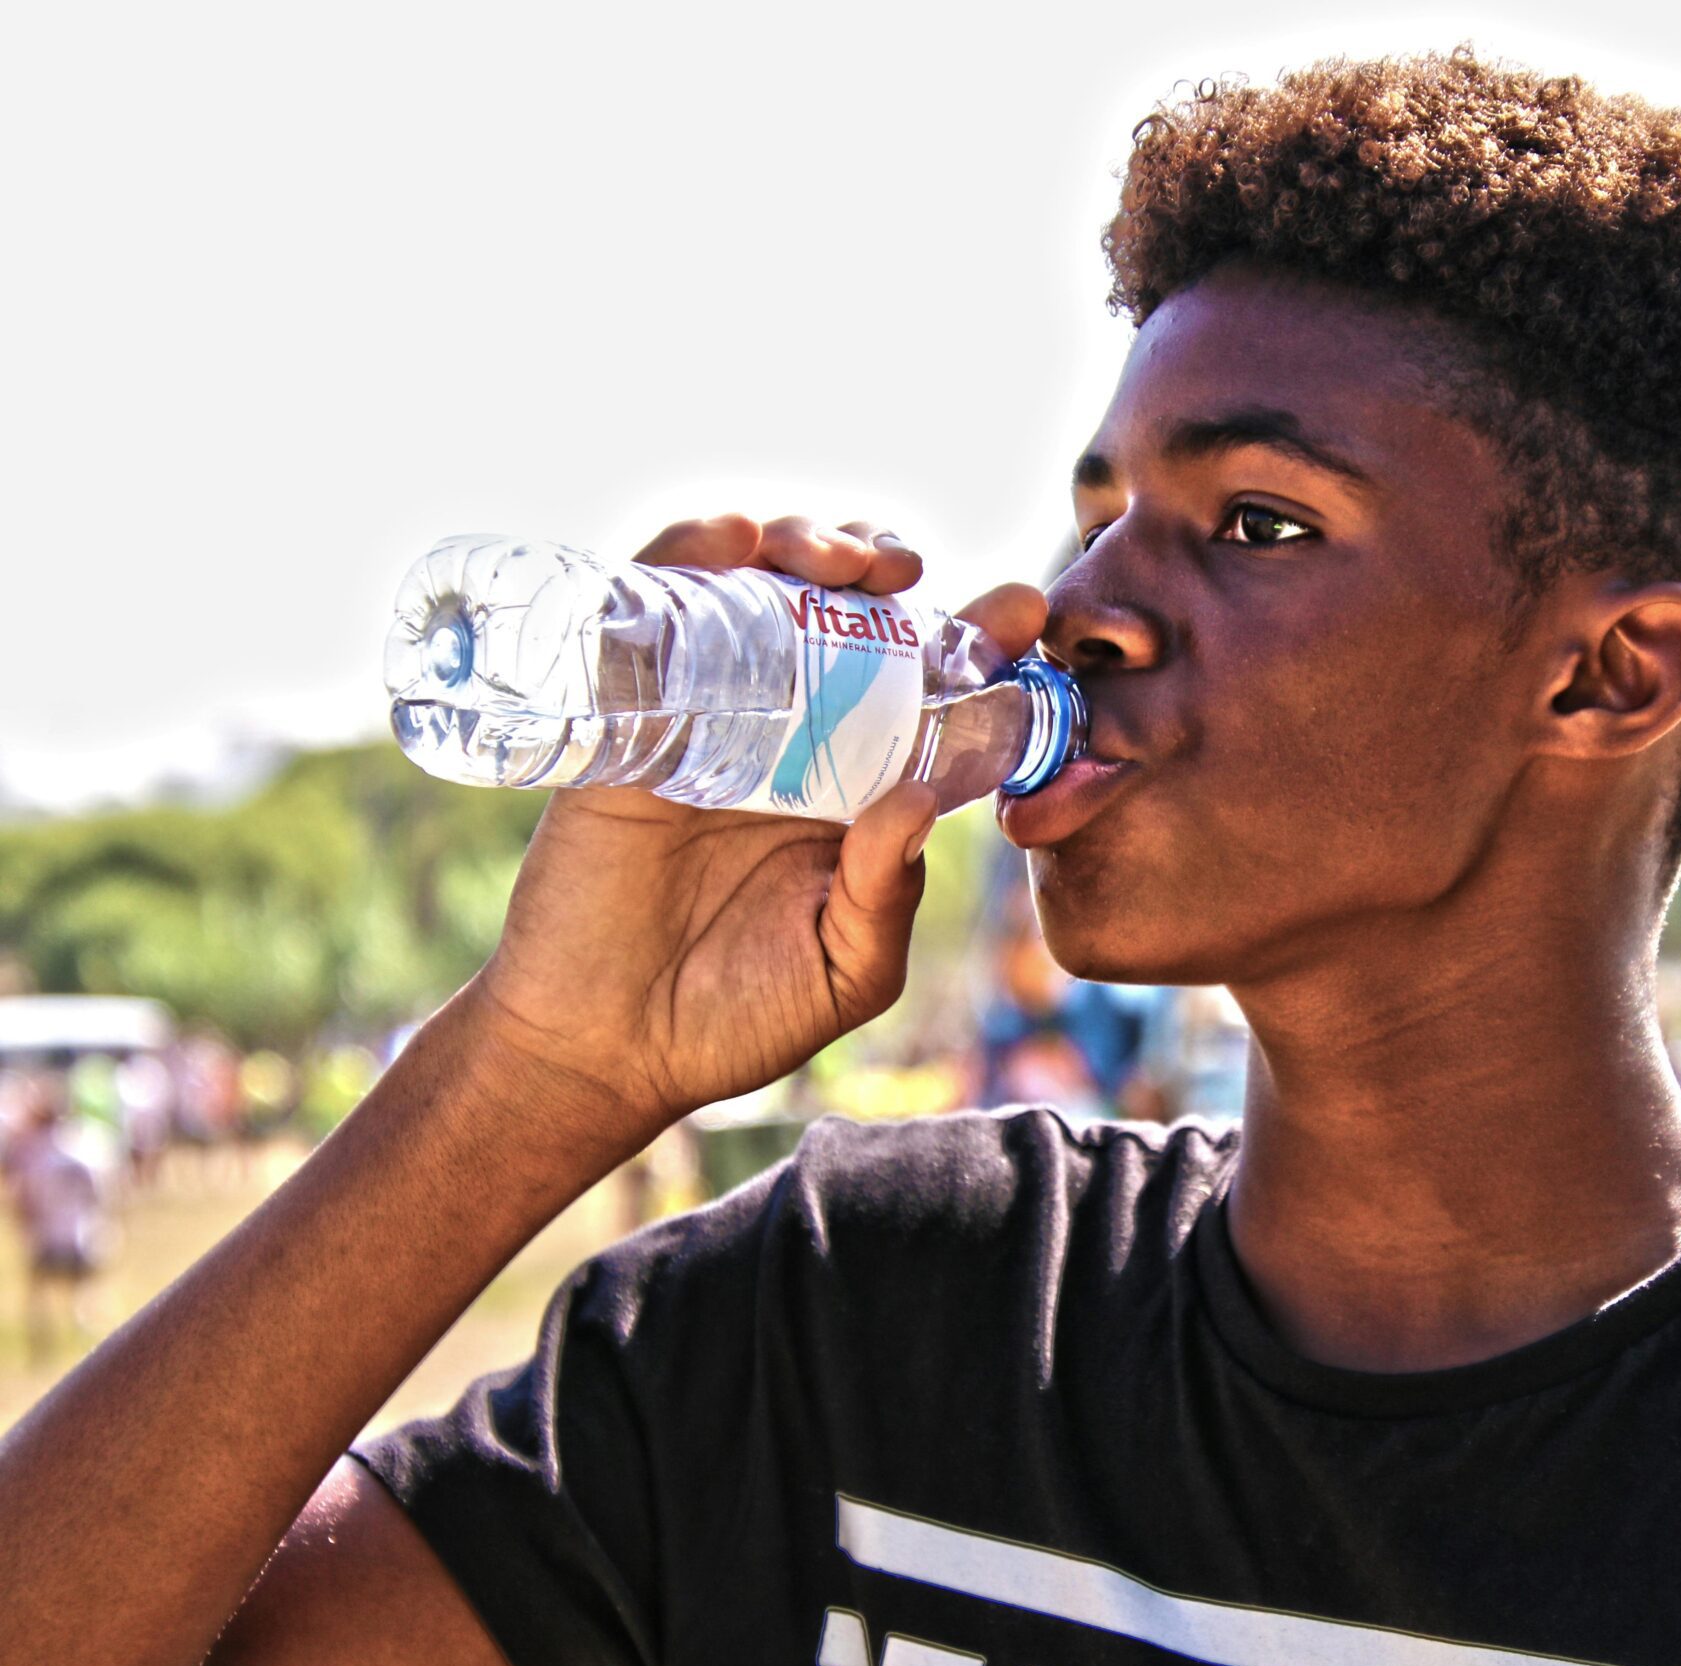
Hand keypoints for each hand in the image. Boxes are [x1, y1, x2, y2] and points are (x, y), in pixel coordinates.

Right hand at [456, 514, 1048, 1158]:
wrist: (600, 1048)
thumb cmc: (732, 1017)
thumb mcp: (844, 970)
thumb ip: (887, 895)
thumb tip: (917, 801)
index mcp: (858, 785)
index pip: (927, 689)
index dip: (975, 638)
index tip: (1019, 608)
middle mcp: (791, 734)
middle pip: (844, 610)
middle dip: (883, 565)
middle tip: (908, 573)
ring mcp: (708, 715)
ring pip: (759, 587)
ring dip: (802, 542)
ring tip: (834, 564)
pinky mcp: (629, 714)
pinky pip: (655, 606)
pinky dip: (692, 553)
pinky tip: (732, 544)